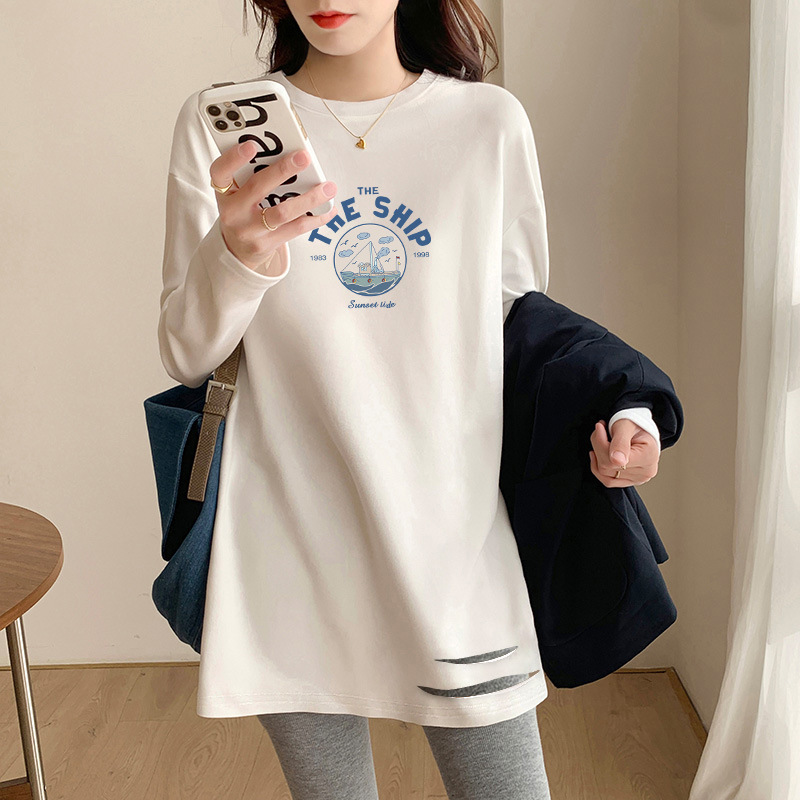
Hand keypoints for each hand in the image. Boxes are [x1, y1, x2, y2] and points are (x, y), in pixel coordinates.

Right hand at [209, 141, 337, 271]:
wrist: (237, 249)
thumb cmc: (241, 212)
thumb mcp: (236, 193)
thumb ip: (251, 174)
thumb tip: (288, 153)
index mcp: (224, 193)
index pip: (220, 172)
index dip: (234, 158)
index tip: (251, 145)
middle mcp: (233, 212)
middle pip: (258, 188)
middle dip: (283, 170)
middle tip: (304, 157)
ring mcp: (250, 231)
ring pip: (282, 212)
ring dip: (309, 199)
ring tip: (328, 187)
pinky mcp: (267, 244)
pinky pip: (296, 229)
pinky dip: (315, 218)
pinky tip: (328, 209)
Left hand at [588, 419, 658, 487]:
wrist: (642, 428)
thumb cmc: (636, 424)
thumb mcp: (626, 425)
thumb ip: (620, 442)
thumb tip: (616, 460)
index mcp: (648, 456)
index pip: (614, 459)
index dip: (600, 443)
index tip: (599, 428)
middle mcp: (645, 472)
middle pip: (608, 467)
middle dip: (598, 447)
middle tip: (600, 430)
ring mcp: (638, 479)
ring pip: (604, 474)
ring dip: (597, 456)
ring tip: (601, 440)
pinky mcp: (630, 481)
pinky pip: (608, 481)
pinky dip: (598, 468)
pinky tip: (598, 455)